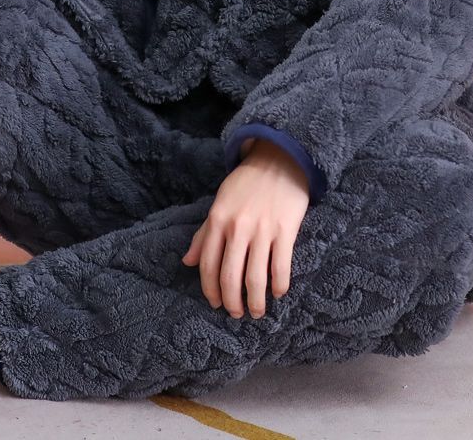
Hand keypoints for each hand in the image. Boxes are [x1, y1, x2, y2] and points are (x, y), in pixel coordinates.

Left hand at [182, 139, 310, 317]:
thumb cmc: (246, 183)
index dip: (210, 290)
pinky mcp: (286, 230)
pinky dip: (278, 286)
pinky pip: (281, 267)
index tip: (215, 304)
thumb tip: (186, 262)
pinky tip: (277, 293)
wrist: (278, 159)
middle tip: (236, 314)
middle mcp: (237, 227)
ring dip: (255, 301)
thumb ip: (204, 234)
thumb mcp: (219, 203)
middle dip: (232, 302)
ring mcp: (262, 230)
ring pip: (255, 277)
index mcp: (218, 220)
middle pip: (230, 276)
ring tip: (256, 312)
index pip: (208, 265)